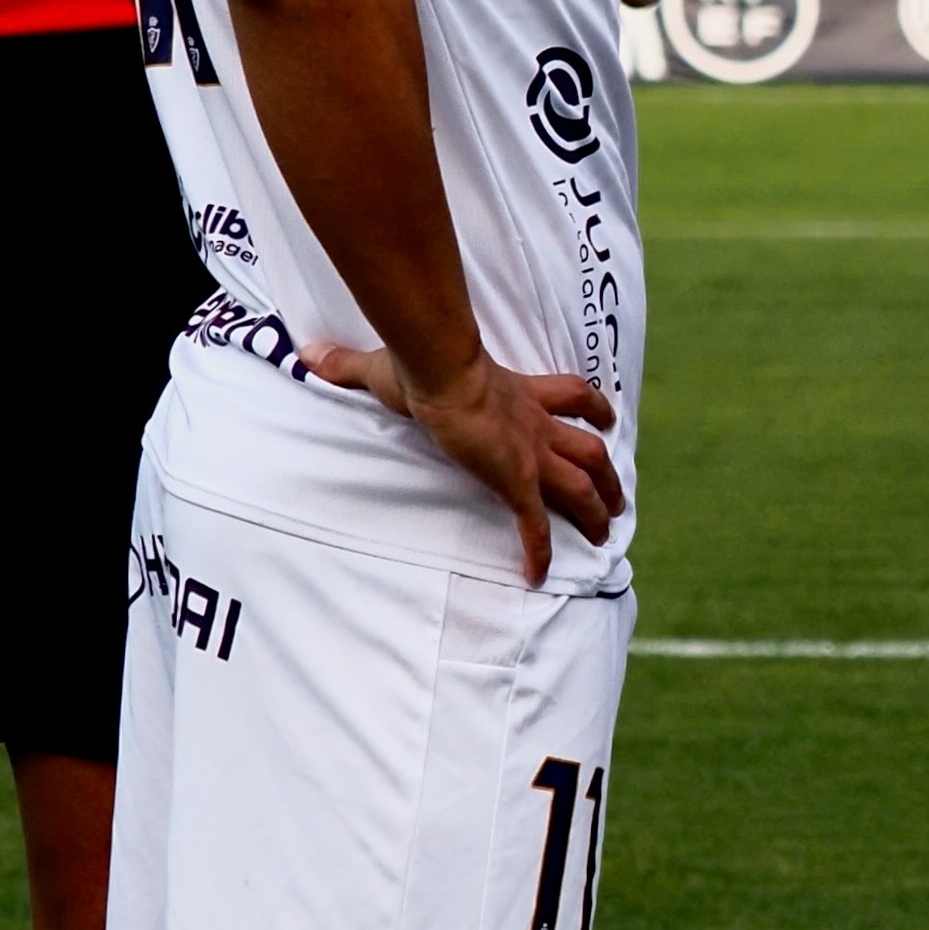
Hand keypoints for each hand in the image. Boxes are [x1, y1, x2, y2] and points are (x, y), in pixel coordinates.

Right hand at [304, 338, 623, 582]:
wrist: (440, 370)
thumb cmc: (421, 362)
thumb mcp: (388, 363)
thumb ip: (353, 363)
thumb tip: (311, 352)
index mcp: (520, 394)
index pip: (571, 395)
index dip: (593, 407)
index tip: (606, 419)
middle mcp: (534, 424)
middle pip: (590, 450)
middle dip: (606, 477)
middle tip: (616, 500)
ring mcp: (529, 453)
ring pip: (582, 485)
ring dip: (596, 511)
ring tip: (604, 535)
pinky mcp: (516, 480)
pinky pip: (535, 525)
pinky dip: (540, 552)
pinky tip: (538, 577)